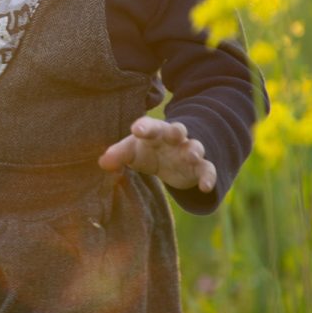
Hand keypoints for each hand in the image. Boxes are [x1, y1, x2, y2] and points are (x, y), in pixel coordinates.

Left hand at [98, 117, 216, 192]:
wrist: (174, 156)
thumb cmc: (147, 149)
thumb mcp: (132, 151)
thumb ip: (118, 155)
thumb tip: (103, 162)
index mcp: (154, 131)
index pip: (149, 125)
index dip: (144, 127)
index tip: (136, 130)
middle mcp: (173, 138)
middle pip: (177, 130)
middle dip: (176, 130)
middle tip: (174, 133)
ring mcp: (188, 151)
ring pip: (195, 147)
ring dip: (194, 150)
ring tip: (192, 155)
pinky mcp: (200, 167)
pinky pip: (207, 170)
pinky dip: (208, 177)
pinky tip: (206, 187)